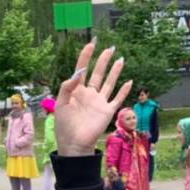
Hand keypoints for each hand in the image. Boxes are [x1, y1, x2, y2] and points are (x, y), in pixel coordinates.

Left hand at [53, 42, 132, 156]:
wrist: (74, 144)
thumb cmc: (64, 126)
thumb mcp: (61, 104)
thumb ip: (67, 87)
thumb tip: (77, 74)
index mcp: (76, 91)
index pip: (82, 69)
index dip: (86, 57)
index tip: (91, 44)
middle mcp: (89, 94)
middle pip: (98, 73)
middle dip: (103, 60)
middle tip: (109, 48)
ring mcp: (99, 102)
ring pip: (109, 83)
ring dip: (115, 71)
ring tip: (120, 59)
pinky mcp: (107, 111)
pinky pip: (117, 99)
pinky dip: (124, 91)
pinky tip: (129, 82)